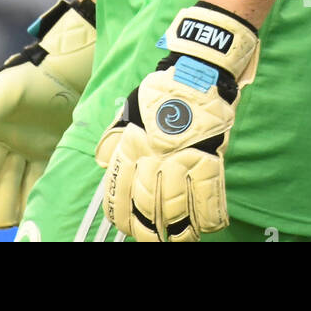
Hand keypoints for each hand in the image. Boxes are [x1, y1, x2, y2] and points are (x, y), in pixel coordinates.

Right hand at [0, 0, 95, 228]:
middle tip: (7, 185)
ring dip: (8, 205)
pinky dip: (31, 204)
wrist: (75, 76)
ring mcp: (16, 161)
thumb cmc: (37, 79)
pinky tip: (41, 190)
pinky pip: (29, 200)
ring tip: (25, 177)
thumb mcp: (9, 90)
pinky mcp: (41, 165)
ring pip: (0, 206)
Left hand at [95, 3, 258, 241]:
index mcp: (131, 142)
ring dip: (178, 230)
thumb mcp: (129, 109)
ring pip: (176, 205)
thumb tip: (101, 160)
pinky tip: (207, 226)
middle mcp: (153, 153)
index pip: (118, 189)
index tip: (126, 227)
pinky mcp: (210, 154)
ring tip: (179, 240)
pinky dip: (208, 215)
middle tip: (153, 240)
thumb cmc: (162, 91)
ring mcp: (182, 155)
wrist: (196, 70)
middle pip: (147, 203)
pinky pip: (208, 194)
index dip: (121, 214)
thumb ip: (115, 136)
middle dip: (148, 230)